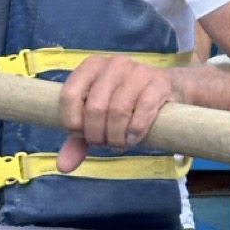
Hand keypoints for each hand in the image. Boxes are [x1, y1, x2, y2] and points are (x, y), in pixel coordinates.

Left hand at [56, 54, 176, 171]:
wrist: (166, 90)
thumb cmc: (125, 103)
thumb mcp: (97, 119)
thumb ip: (78, 140)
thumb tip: (63, 166)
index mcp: (91, 66)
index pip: (69, 95)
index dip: (73, 122)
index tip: (83, 134)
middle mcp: (113, 64)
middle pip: (95, 107)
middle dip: (97, 135)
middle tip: (105, 143)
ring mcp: (137, 70)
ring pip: (118, 110)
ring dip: (116, 136)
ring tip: (119, 142)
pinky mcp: (159, 82)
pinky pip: (143, 110)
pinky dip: (135, 131)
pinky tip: (134, 138)